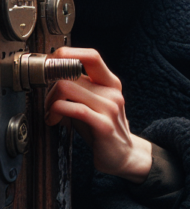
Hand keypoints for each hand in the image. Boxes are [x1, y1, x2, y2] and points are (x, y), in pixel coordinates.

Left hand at [44, 47, 151, 183]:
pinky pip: (72, 108)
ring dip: (49, 101)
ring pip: (65, 88)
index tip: (50, 64)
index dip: (67, 54)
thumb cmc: (101, 128)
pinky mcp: (104, 125)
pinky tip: (53, 120)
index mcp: (111, 83)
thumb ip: (78, 88)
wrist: (123, 155)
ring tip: (51, 113)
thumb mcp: (92, 103)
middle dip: (48, 86)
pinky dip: (55, 112)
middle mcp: (112, 91)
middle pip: (68, 73)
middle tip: (47, 101)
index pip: (91, 56)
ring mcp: (110, 107)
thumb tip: (50, 74)